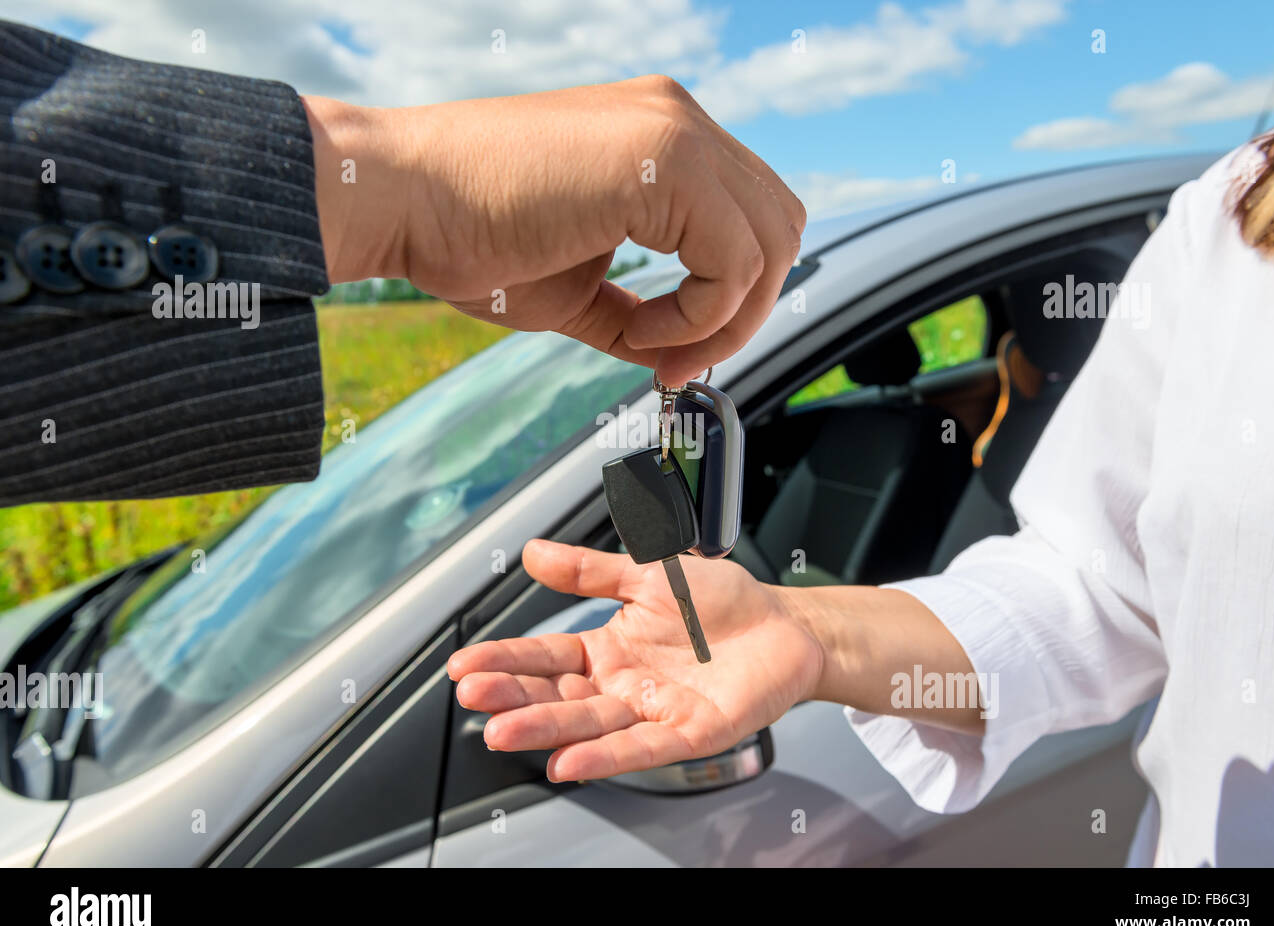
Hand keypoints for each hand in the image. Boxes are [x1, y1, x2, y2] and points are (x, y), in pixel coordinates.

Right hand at [303, 76, 805, 385]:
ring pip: (771, 244)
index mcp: (662, 138)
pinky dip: (700, 315)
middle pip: (779, 227)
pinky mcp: (663, 158)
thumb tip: (678, 354)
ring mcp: (676, 131)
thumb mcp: (577, 286)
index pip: (750, 218)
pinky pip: (734, 260)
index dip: (731, 298)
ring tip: (650, 346)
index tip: (672, 354)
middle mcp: (679, 120)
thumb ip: (639, 309)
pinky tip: (641, 329)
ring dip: (723, 320)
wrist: (397, 200)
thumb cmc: (468, 235)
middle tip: (677, 360)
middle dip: (744, 311)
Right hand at [447, 539, 823, 781]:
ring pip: (589, 725)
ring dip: (545, 731)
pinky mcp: (689, 732)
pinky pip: (641, 747)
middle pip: (557, 695)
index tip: (464, 665)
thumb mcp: (648, 573)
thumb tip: (533, 553)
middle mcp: (623, 685)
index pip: (546, 656)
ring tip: (501, 732)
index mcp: (608, 648)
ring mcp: (652, 711)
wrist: (784, 624)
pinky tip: (568, 763)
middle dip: (513, 697)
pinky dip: (605, 756)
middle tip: (472, 696)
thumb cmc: (722, 602)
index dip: (505, 660)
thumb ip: (589, 571)